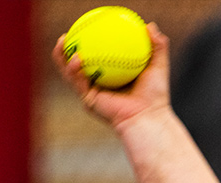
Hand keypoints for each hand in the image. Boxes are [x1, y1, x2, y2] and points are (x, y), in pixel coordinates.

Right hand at [53, 22, 171, 130]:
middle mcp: (99, 83)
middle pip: (76, 63)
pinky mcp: (89, 100)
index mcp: (111, 75)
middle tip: (66, 33)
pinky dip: (74, 70)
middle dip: (66, 48)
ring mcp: (92, 92)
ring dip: (62, 57)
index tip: (84, 26)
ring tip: (63, 41)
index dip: (87, 42)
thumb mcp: (158, 66)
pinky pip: (78, 83)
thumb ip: (157, 46)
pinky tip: (77, 58)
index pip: (96, 55)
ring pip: (70, 72)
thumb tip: (150, 25)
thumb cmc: (155, 95)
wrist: (149, 117)